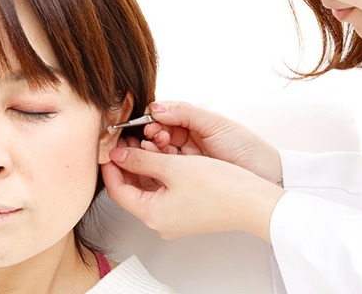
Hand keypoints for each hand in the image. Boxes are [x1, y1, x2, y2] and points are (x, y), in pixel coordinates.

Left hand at [101, 146, 284, 241]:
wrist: (253, 202)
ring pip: (149, 189)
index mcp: (152, 215)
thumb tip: (118, 155)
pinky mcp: (186, 212)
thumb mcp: (174, 167)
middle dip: (127, 163)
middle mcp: (160, 222)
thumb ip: (141, 159)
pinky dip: (159, 172)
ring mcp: (174, 218)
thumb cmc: (219, 188)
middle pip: (132, 190)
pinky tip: (163, 153)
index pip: (118, 190)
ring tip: (144, 141)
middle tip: (125, 140)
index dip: (110, 166)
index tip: (108, 147)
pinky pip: (164, 191)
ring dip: (144, 165)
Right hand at [142, 101, 282, 184]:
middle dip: (149, 136)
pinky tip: (156, 162)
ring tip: (151, 148)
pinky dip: (157, 166)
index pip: (162, 119)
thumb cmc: (247, 148)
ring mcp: (185, 162)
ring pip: (158, 154)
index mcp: (193, 124)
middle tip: (148, 138)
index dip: (151, 121)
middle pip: (156, 137)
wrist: (267, 176)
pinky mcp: (186, 180)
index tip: (145, 124)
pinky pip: (165, 171)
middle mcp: (186, 142)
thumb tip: (156, 107)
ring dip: (151, 150)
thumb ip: (185, 112)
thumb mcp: (215, 124)